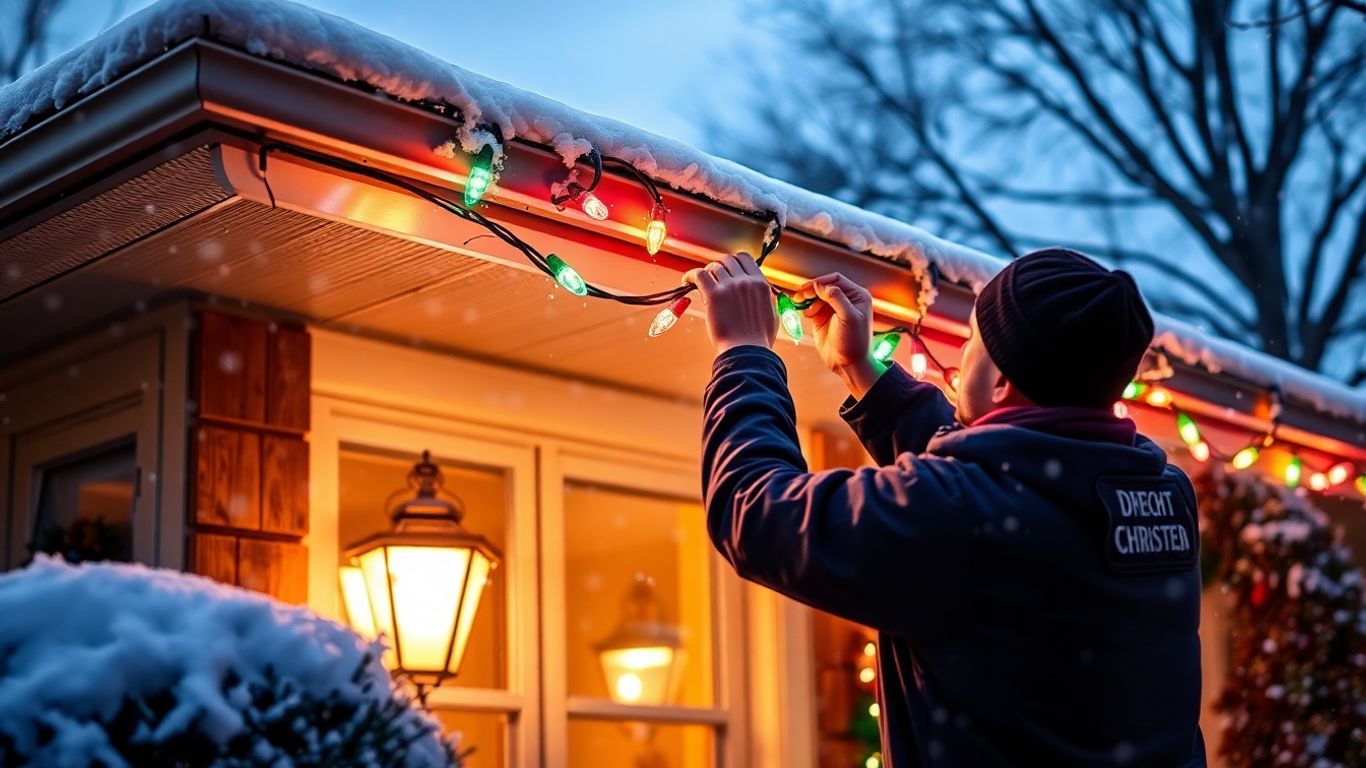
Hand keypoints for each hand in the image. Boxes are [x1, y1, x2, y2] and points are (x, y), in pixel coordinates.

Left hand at [682, 252, 776, 354]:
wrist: (746, 352)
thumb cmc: (758, 339)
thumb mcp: (771, 313)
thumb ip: (765, 297)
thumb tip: (759, 290)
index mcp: (761, 284)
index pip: (745, 258)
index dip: (734, 261)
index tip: (727, 268)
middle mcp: (746, 281)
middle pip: (727, 260)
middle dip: (719, 266)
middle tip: (713, 277)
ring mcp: (730, 286)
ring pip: (713, 267)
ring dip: (706, 273)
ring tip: (700, 282)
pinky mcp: (714, 295)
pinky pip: (699, 275)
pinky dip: (691, 275)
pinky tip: (686, 280)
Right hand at [793, 273, 883, 398]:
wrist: (848, 364)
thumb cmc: (855, 342)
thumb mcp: (848, 317)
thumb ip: (836, 298)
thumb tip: (821, 285)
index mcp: (857, 296)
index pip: (836, 280)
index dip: (821, 282)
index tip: (810, 288)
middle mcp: (845, 300)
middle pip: (824, 286)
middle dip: (811, 290)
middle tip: (800, 295)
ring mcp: (833, 309)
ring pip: (816, 296)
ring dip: (807, 299)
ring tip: (800, 304)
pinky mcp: (822, 319)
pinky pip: (811, 307)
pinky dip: (806, 308)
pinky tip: (807, 314)